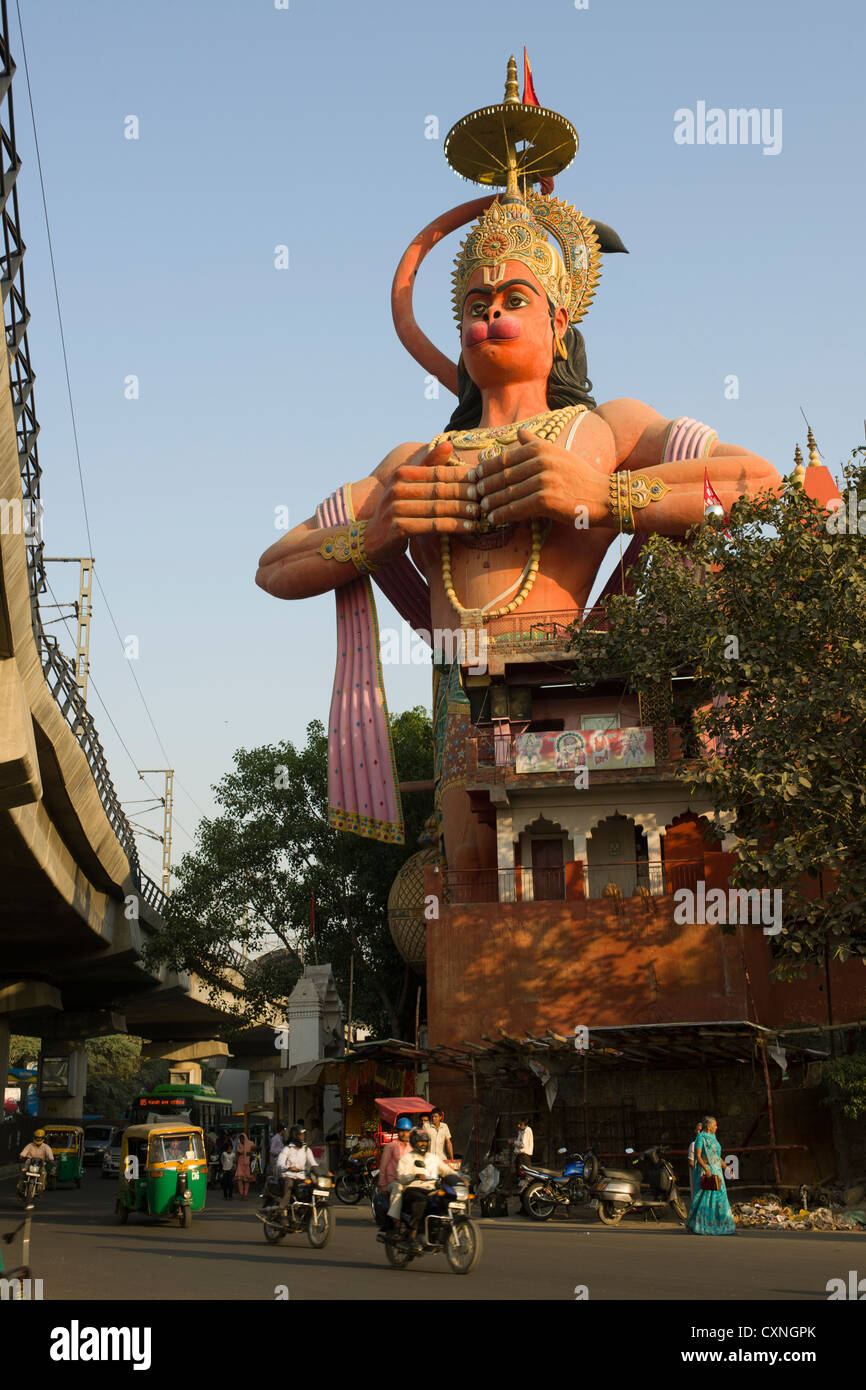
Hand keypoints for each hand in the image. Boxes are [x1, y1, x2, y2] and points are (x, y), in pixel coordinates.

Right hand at [364, 439, 478, 561]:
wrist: (371, 541)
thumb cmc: (396, 511)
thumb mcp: (408, 485)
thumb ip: (428, 466)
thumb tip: (449, 443)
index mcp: (401, 474)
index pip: (437, 471)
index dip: (461, 475)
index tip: (482, 479)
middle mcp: (396, 489)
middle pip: (439, 489)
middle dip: (464, 493)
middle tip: (485, 496)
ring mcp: (395, 509)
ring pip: (438, 507)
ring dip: (462, 510)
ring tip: (480, 512)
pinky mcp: (398, 529)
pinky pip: (432, 526)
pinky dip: (453, 526)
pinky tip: (469, 528)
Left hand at [472, 427, 610, 528]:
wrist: (603, 496)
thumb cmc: (579, 476)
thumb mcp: (558, 453)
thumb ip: (536, 442)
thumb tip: (519, 433)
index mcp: (541, 447)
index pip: (505, 458)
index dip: (487, 468)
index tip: (475, 476)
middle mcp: (541, 461)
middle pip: (504, 475)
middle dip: (486, 486)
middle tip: (474, 494)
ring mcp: (544, 480)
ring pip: (508, 493)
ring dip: (491, 502)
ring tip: (482, 508)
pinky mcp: (546, 500)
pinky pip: (517, 508)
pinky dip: (502, 515)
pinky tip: (494, 519)